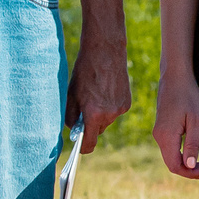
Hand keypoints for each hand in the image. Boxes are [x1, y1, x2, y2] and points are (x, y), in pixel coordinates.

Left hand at [68, 33, 130, 153]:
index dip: (83, 147)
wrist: (105, 51)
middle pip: (98, 130)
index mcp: (94, 114)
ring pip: (107, 121)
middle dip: (90, 125)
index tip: (79, 147)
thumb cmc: (84, 71)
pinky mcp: (127, 102)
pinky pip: (114, 111)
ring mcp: (120, 109)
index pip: (89, 143)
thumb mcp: (71, 95)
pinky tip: (104, 91)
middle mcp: (110, 114)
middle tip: (83, 109)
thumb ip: (71, 116)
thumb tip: (74, 130)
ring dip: (100, 114)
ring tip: (94, 95)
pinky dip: (109, 106)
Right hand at [153, 69, 198, 178]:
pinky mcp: (162, 129)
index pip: (176, 166)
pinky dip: (183, 156)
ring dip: (188, 164)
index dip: (193, 173)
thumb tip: (189, 166)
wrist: (176, 76)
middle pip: (173, 165)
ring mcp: (159, 133)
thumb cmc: (188, 95)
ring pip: (172, 158)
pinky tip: (195, 154)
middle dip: (192, 171)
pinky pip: (171, 149)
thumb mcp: (196, 120)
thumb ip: (192, 144)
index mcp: (166, 136)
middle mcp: (159, 137)